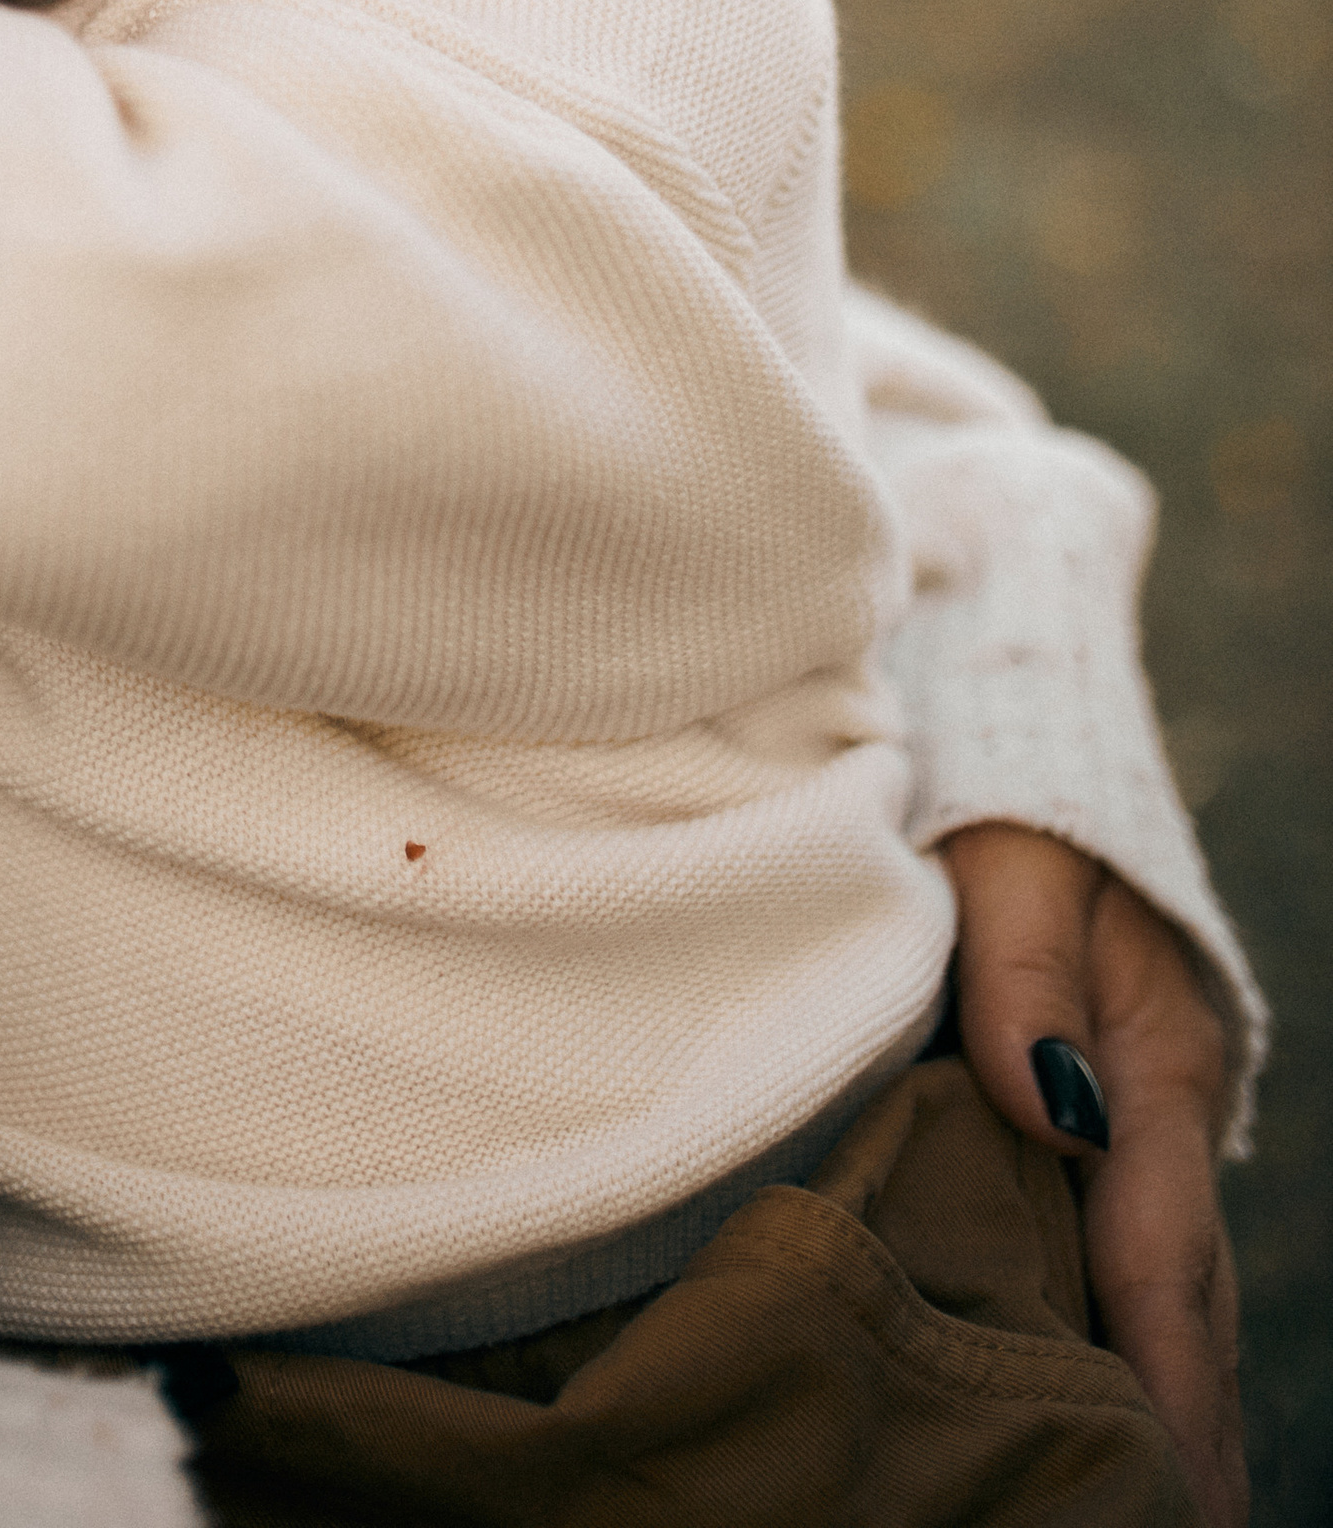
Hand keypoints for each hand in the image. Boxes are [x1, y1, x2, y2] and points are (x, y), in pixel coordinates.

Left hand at [944, 820, 1245, 1527]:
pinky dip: (1137, 1334)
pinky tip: (1114, 1401)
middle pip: (1183, 1296)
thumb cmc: (1001, 800)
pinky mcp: (1102, 1121)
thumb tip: (1046, 1105)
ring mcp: (1140, 1119)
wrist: (1018, 738)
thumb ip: (1023, 976)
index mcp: (1152, 1063)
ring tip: (1163, 1506)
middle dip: (1187, 1422)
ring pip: (1167, 1284)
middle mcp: (1162, 1109)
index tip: (1175, 1483)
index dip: (1166, 1374)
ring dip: (1167, 1391)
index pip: (1159, 1250)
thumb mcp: (1010, 864)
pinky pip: (1129, 1248)